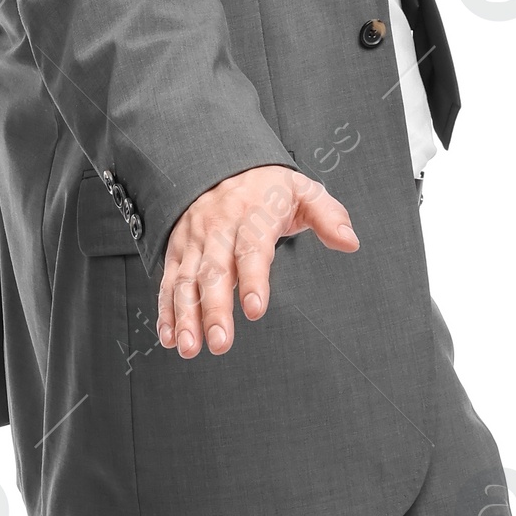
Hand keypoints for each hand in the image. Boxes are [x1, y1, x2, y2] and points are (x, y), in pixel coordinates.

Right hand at [157, 165, 358, 358]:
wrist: (224, 167)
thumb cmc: (268, 188)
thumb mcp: (304, 192)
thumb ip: (328, 216)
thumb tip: (350, 241)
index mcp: (252, 213)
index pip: (251, 248)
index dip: (252, 280)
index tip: (255, 309)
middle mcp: (218, 227)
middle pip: (214, 272)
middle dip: (214, 310)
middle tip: (220, 343)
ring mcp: (195, 240)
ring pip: (185, 281)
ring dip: (185, 317)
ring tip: (189, 348)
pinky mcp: (178, 250)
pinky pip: (168, 281)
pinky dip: (166, 310)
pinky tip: (169, 336)